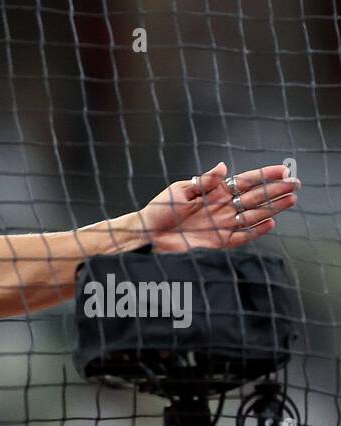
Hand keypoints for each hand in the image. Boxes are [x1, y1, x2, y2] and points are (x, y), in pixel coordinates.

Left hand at [139, 162, 299, 252]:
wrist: (145, 236)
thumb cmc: (158, 211)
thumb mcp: (179, 191)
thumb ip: (204, 181)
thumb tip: (224, 166)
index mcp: (214, 192)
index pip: (245, 181)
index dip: (265, 175)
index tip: (284, 169)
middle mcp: (221, 208)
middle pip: (255, 197)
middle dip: (276, 190)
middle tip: (296, 184)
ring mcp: (221, 225)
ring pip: (253, 215)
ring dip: (273, 208)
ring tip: (292, 200)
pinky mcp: (217, 243)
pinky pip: (241, 237)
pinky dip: (256, 231)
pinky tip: (270, 223)